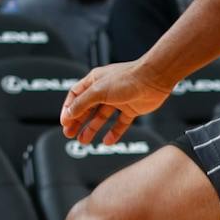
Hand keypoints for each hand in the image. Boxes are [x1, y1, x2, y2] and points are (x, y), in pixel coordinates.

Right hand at [60, 60, 174, 145]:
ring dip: (92, 129)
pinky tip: (107, 141)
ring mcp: (119, 100)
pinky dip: (113, 133)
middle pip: (87, 108)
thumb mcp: (98, 91)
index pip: (76, 96)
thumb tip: (69, 113)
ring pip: (101, 117)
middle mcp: (105, 90)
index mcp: (95, 81)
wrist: (154, 78)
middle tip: (69, 134)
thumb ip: (82, 103)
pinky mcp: (131, 108)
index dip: (69, 109)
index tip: (64, 122)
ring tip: (84, 141)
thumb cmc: (128, 78)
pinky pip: (120, 123)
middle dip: (77, 122)